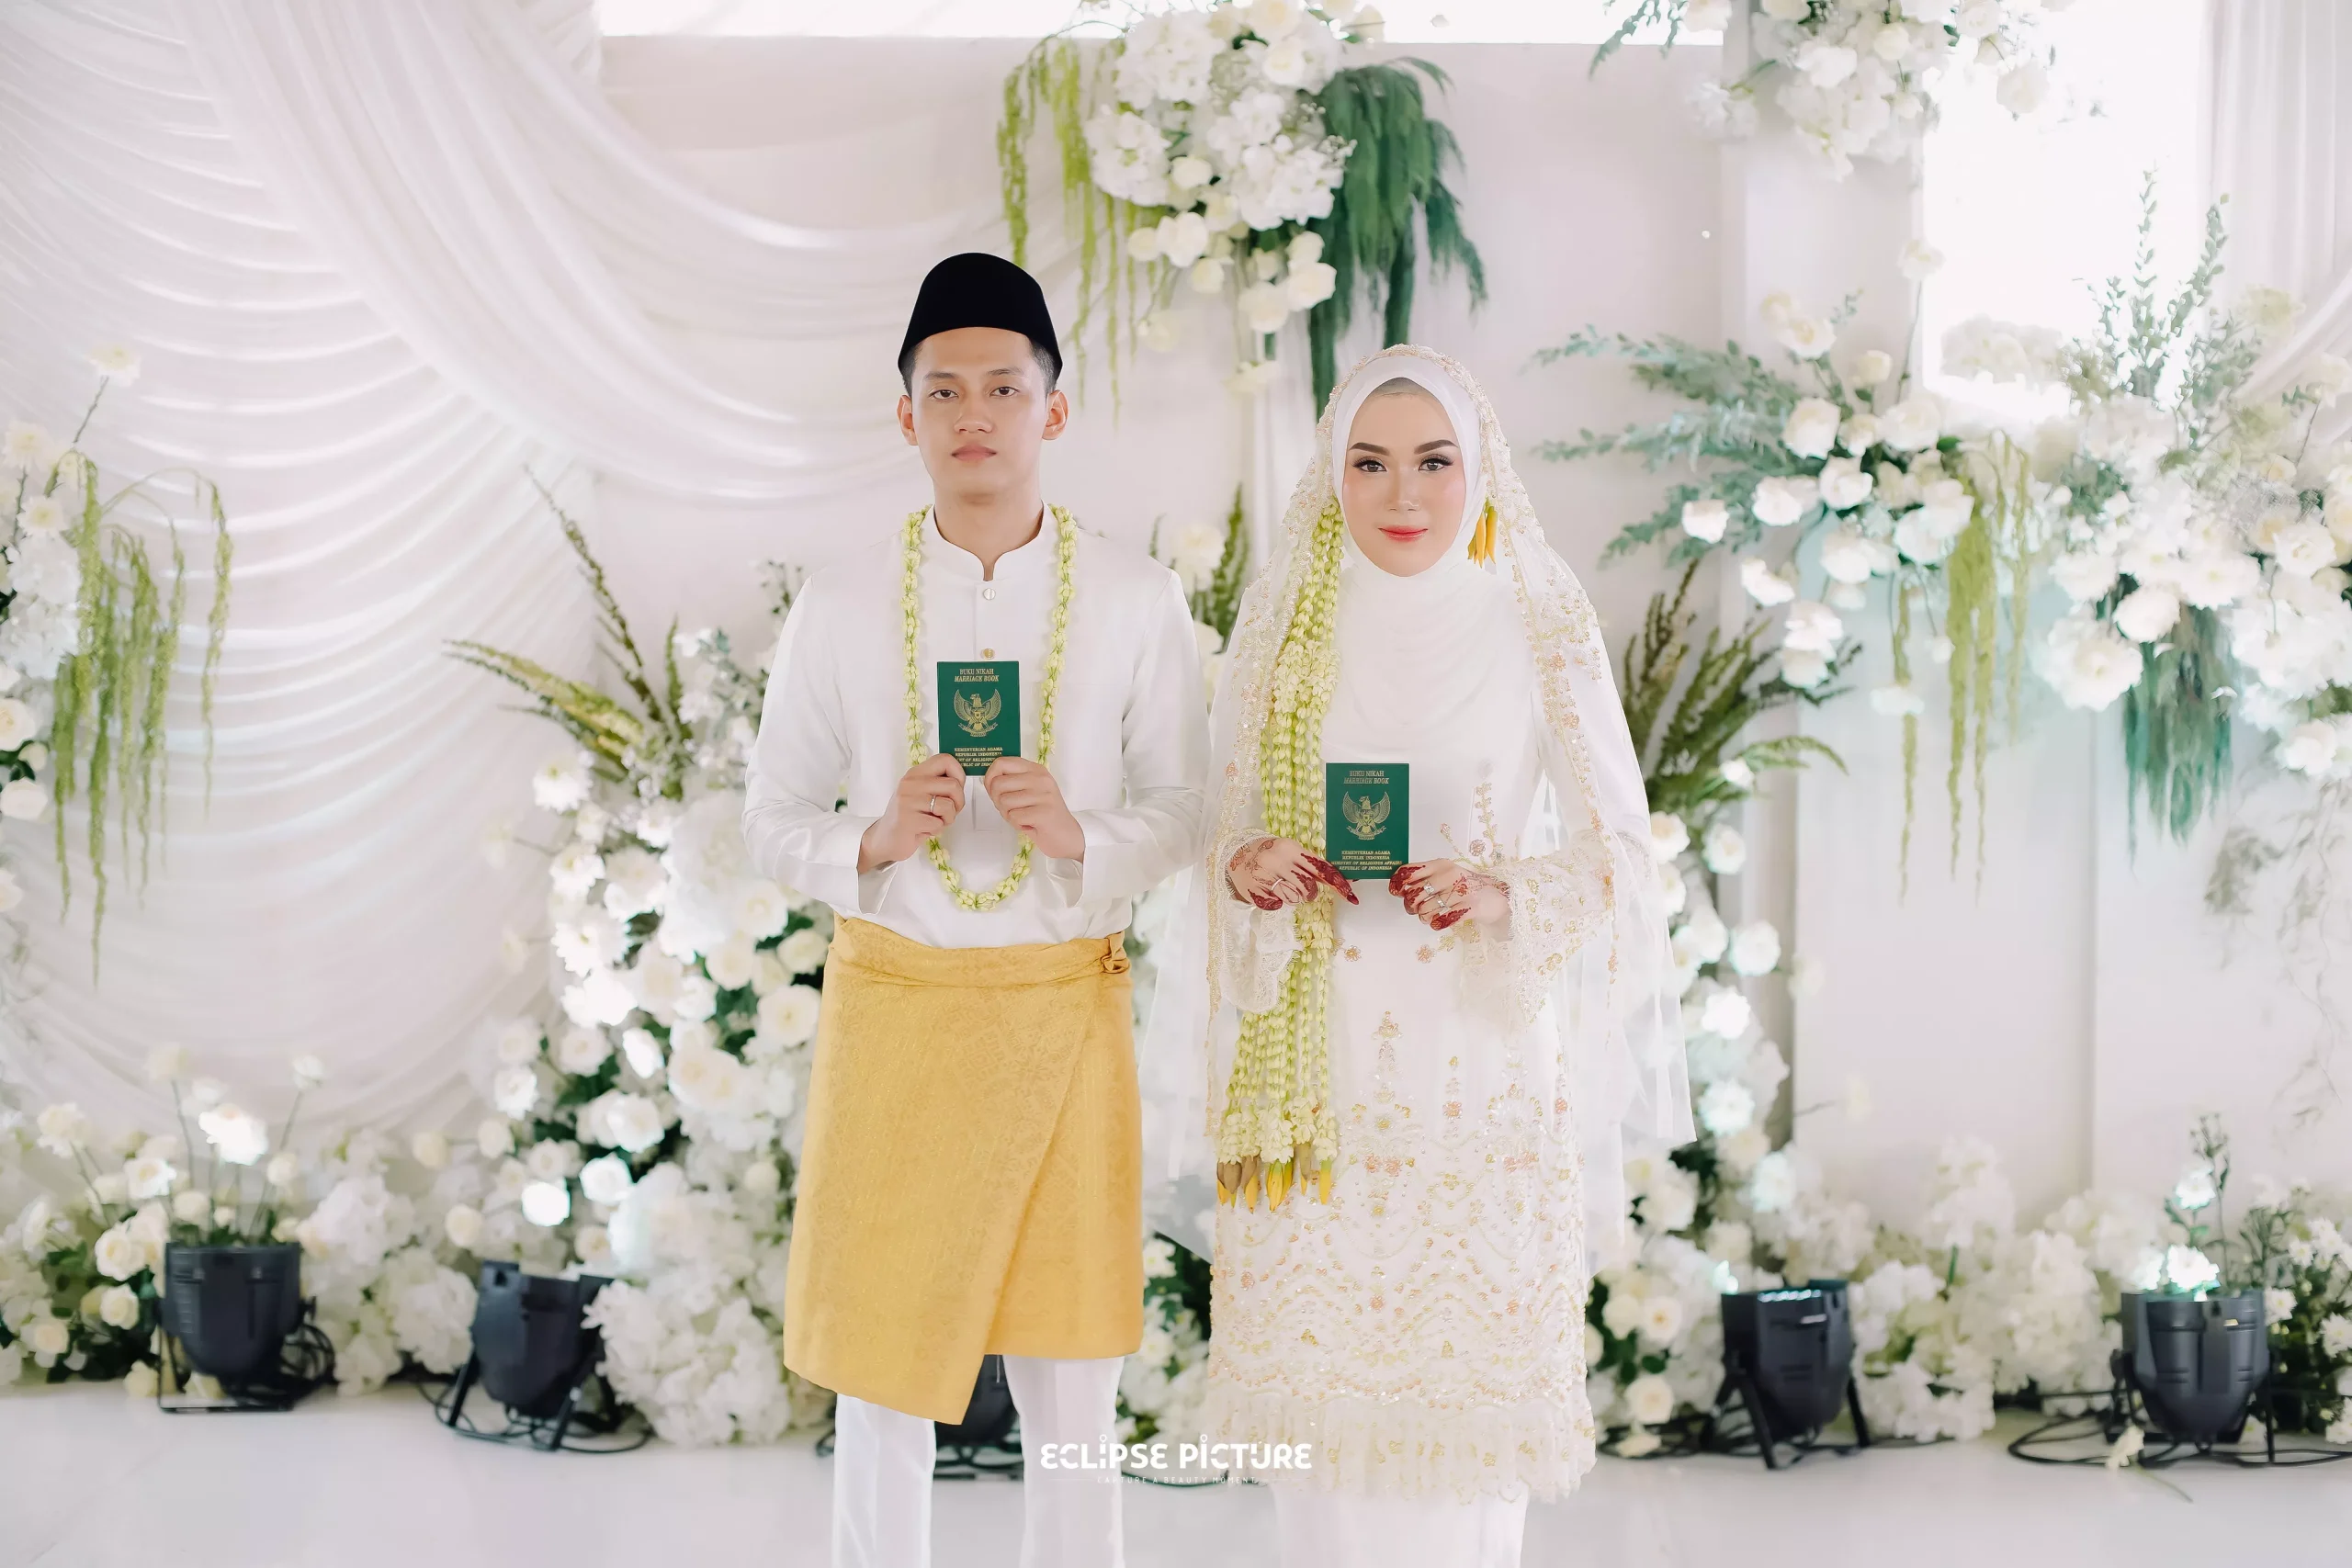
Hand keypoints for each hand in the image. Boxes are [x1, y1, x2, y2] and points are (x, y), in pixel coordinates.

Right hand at [859, 753, 965, 870]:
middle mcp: (910, 783)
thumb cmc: (909, 817)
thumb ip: (938, 784)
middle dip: (959, 803)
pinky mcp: (908, 820)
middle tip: (948, 812)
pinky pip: (938, 824)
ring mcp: (907, 801)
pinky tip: (924, 830)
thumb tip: (962, 779)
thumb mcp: (921, 794)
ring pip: (948, 806)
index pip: (946, 759)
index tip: (957, 788)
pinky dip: (937, 830)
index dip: (960, 774)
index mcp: (916, 773)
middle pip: (953, 785)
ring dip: (948, 819)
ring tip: (934, 821)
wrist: (885, 840)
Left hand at [984, 756, 1084, 860]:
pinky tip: (1029, 824)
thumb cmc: (1043, 815)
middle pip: (998, 784)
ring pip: (1004, 801)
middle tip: (1010, 809)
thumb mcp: (1029, 791)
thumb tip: (988, 780)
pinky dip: (1017, 824)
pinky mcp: (1044, 812)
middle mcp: (1040, 779)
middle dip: (997, 800)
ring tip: (1023, 816)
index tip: (992, 789)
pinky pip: (1014, 816)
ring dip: (1008, 814)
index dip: (990, 777)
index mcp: (1035, 770)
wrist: (1066, 836)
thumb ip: (1011, 782)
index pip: (1002, 763)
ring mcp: (1044, 794)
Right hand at [1225, 837, 1358, 910]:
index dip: (1337, 883)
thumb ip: (1312, 865)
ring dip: (1292, 897)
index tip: (1351, 896)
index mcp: (1290, 849)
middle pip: (1308, 889)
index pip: (1320, 868)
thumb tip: (1342, 879)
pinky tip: (1269, 891)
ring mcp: (1265, 876)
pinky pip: (1277, 905)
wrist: (1236, 854)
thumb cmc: (1272, 854)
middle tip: (1298, 886)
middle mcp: (1278, 861)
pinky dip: (1276, 902)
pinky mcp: (1255, 891)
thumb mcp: (1291, 852)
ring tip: (1281, 886)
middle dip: (1308, 892)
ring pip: (1294, 899)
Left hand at [1390, 860, 1507, 931]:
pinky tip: (1439, 922)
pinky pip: (1443, 919)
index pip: (1411, 871)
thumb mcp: (1446, 876)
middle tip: (1415, 909)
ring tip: (1429, 917)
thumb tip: (1400, 890)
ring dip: (1424, 917)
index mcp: (1441, 865)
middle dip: (1411, 906)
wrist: (1496, 898)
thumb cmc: (1465, 888)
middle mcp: (1450, 875)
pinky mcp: (1470, 906)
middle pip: (1415, 894)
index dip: (1398, 883)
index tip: (1396, 892)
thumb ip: (1425, 879)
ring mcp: (1461, 890)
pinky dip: (1437, 923)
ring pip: (1426, 910)